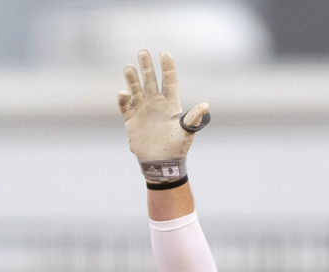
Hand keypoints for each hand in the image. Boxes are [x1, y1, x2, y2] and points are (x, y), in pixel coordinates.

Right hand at [118, 49, 209, 182]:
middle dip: (146, 66)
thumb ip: (193, 118)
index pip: (169, 80)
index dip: (167, 67)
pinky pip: (125, 107)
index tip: (164, 53)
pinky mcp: (131, 121)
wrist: (161, 164)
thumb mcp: (187, 132)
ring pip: (136, 90)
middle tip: (142, 51)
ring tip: (129, 66)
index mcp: (170, 104)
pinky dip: (123, 100)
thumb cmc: (176, 148)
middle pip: (150, 80)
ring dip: (132, 79)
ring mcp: (143, 111)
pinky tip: (122, 92)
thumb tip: (205, 105)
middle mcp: (155, 103)